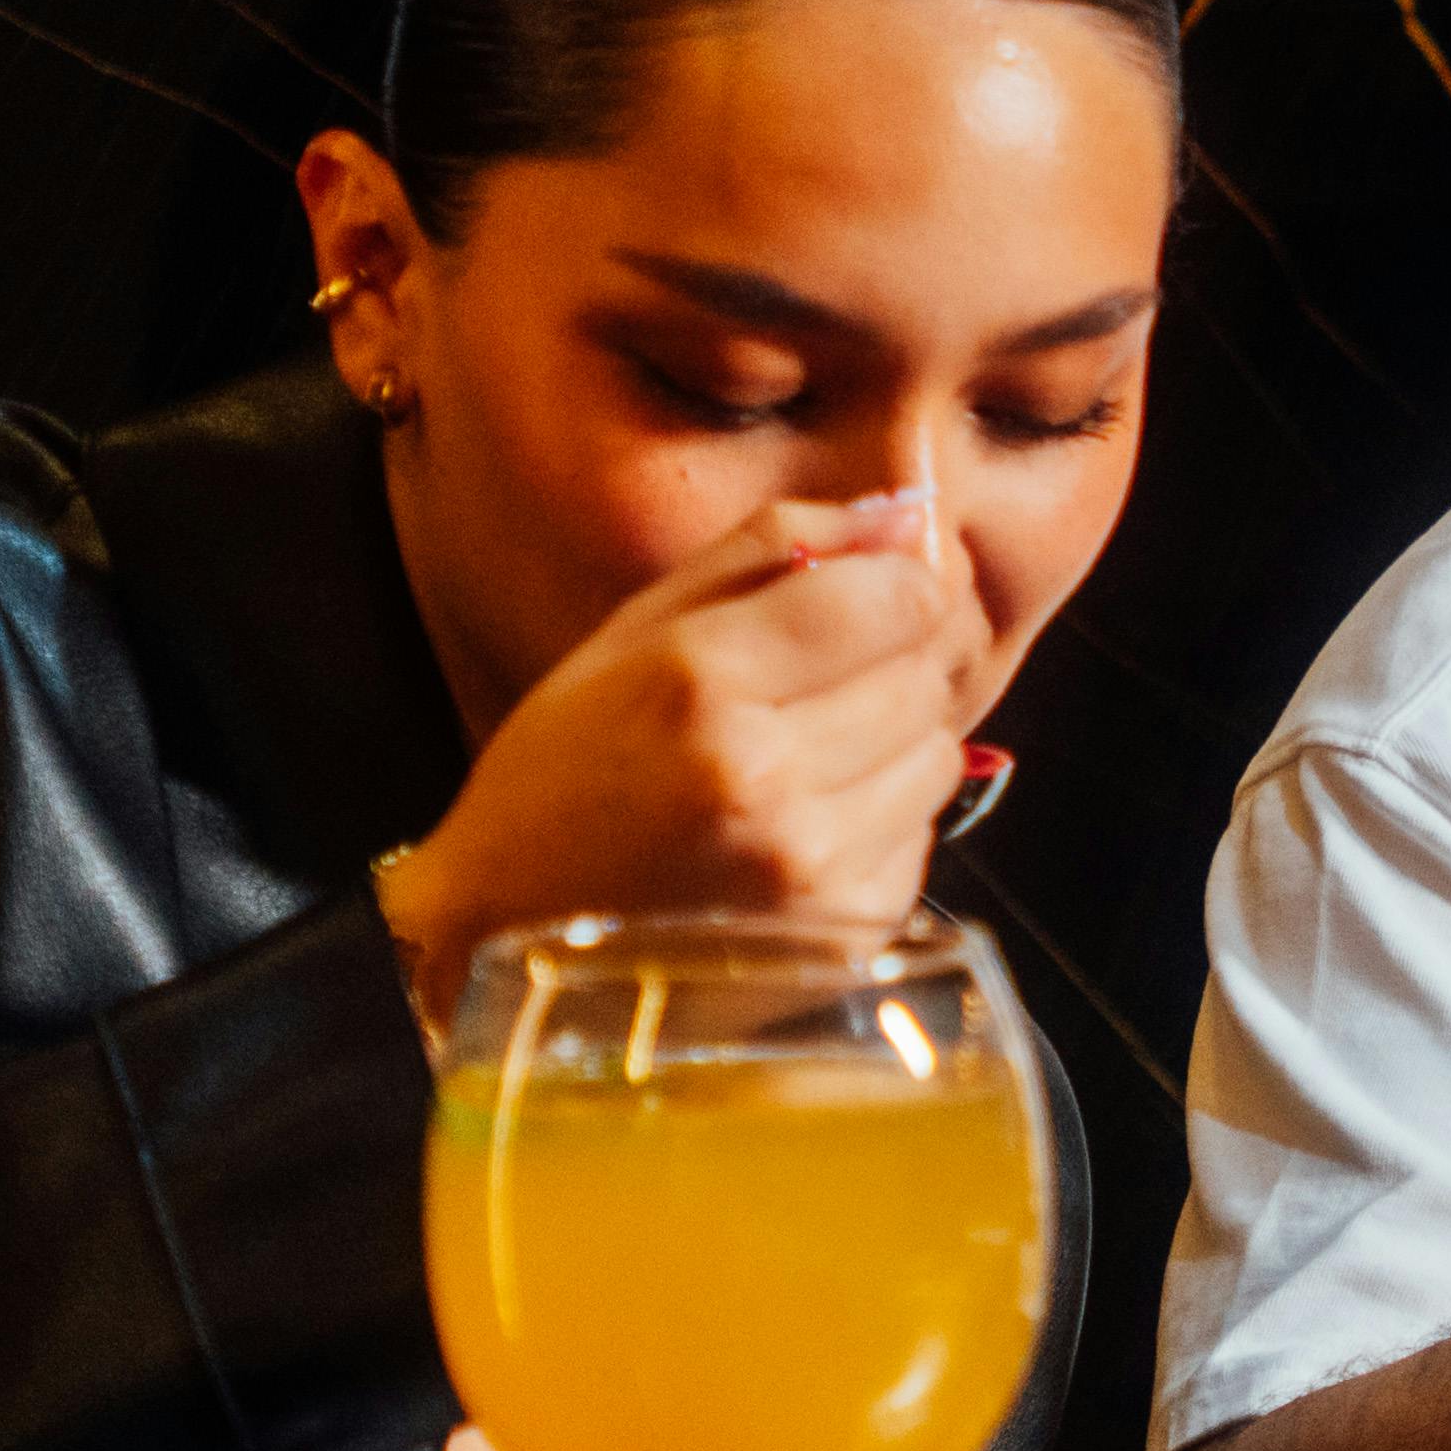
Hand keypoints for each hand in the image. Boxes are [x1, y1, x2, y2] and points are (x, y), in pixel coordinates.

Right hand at [387, 490, 980, 995]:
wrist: (508, 935)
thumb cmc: (565, 774)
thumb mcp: (635, 631)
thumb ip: (773, 548)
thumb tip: (909, 514)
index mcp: (701, 680)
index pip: (895, 597)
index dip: (904, 583)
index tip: (873, 591)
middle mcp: (765, 776)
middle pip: (928, 672)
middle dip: (898, 660)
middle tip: (824, 680)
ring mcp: (811, 866)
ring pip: (942, 754)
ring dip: (897, 741)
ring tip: (804, 756)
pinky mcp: (848, 932)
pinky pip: (924, 834)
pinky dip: (883, 818)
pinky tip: (801, 826)